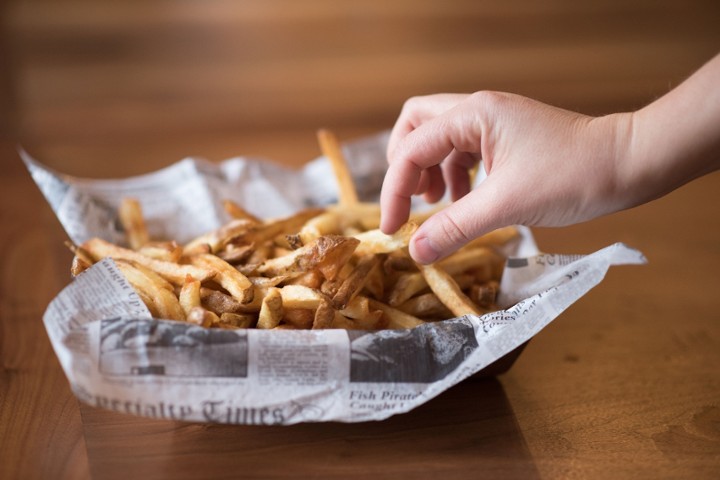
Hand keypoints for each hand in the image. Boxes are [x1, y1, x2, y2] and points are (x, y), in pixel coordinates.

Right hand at [380, 91, 632, 262]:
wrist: (628, 164)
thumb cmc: (573, 176)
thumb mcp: (507, 205)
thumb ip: (456, 227)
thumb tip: (415, 252)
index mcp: (473, 115)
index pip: (412, 149)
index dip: (395, 190)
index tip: (394, 229)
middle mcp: (478, 110)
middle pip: (416, 125)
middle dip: (405, 164)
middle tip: (411, 200)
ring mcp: (494, 122)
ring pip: (440, 138)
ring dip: (430, 170)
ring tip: (438, 205)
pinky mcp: (508, 138)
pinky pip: (464, 150)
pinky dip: (455, 175)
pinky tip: (465, 202)